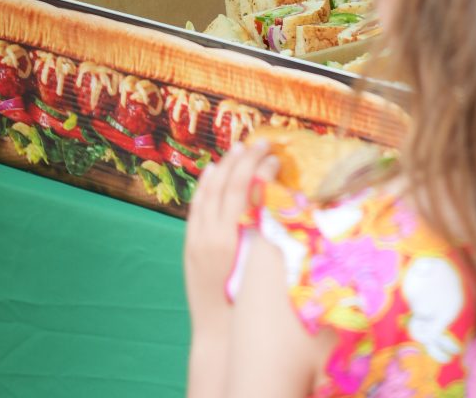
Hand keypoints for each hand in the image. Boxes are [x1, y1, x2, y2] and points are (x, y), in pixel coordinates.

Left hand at [184, 138, 276, 330]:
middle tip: (261, 143)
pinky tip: (212, 171)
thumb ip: (269, 235)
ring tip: (238, 149)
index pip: (247, 192)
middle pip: (228, 185)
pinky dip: (204, 186)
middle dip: (245, 160)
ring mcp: (198, 239)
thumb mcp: (262, 268)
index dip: (262, 170)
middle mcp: (212, 236)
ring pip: (209, 192)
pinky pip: (196, 207)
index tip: (276, 158)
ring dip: (224, 167)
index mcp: (233, 241)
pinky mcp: (190, 245)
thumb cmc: (249, 305)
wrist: (217, 333)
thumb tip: (286, 202)